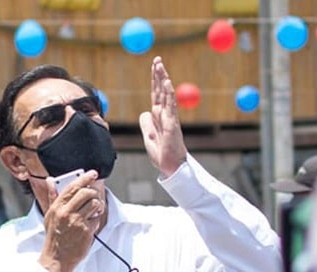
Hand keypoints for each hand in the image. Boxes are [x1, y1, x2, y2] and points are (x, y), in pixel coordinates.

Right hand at [39, 170, 104, 271]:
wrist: (57, 258)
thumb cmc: (54, 235)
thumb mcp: (50, 215)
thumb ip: (52, 196)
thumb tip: (51, 180)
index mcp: (57, 207)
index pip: (72, 187)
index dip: (84, 178)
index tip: (92, 173)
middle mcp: (66, 213)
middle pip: (86, 193)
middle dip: (93, 193)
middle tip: (92, 197)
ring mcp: (77, 222)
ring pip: (94, 204)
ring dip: (97, 206)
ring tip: (92, 211)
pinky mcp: (86, 231)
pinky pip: (97, 218)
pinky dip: (95, 220)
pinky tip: (89, 224)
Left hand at [139, 56, 187, 177]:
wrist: (170, 166)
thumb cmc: (162, 153)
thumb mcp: (149, 137)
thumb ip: (146, 124)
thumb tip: (144, 113)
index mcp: (158, 116)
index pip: (156, 94)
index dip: (154, 81)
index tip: (154, 66)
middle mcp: (165, 114)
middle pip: (161, 91)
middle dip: (159, 75)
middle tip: (157, 59)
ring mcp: (170, 118)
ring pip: (167, 95)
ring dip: (163, 80)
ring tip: (161, 66)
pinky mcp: (172, 125)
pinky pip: (171, 106)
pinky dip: (169, 94)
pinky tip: (167, 83)